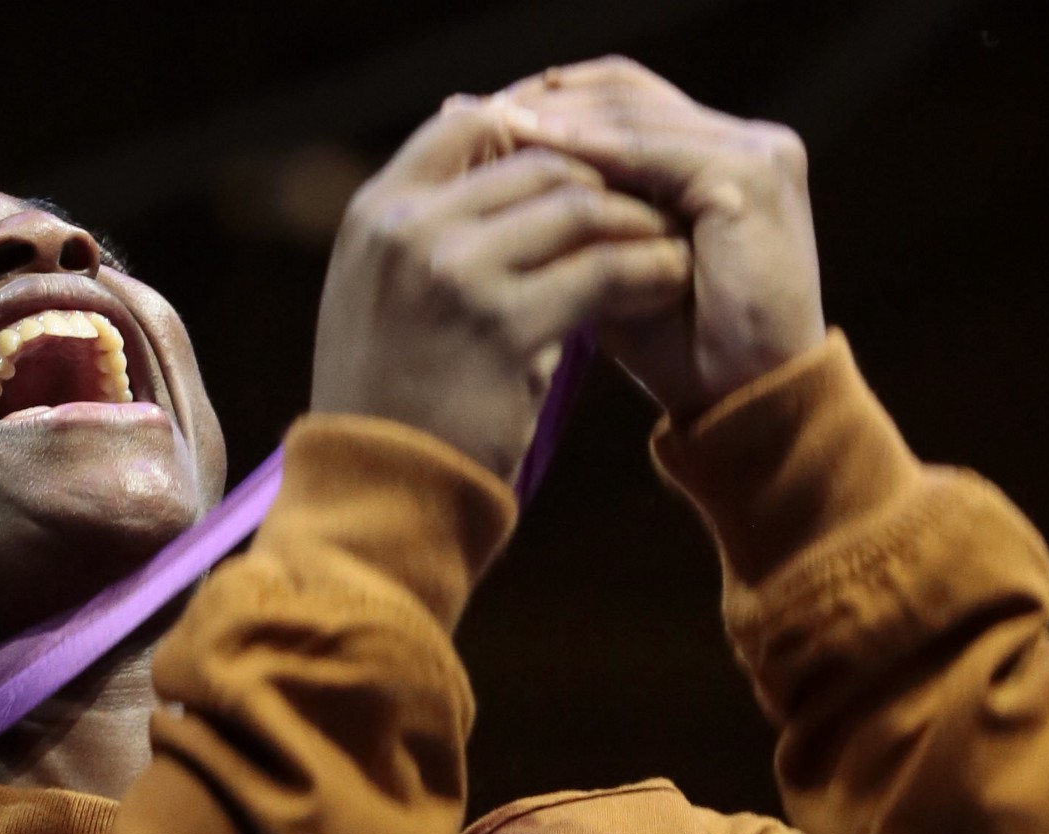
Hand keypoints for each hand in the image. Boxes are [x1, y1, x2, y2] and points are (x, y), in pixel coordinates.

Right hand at [311, 97, 691, 480]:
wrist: (381, 495)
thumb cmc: (392, 407)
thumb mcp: (382, 301)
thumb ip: (429, 238)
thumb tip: (520, 189)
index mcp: (375, 215)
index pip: (466, 123)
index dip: (535, 138)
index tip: (584, 174)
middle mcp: (407, 229)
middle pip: (536, 161)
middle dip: (604, 181)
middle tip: (653, 206)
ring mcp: (453, 273)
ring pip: (578, 207)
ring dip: (636, 222)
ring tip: (673, 245)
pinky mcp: (502, 326)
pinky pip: (602, 271)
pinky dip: (648, 270)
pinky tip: (670, 283)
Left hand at [499, 58, 824, 423]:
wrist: (748, 407)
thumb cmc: (683, 357)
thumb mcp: (616, 275)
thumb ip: (578, 224)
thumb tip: (491, 186)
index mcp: (724, 158)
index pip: (627, 101)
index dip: (554, 102)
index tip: (474, 116)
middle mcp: (748, 141)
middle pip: (628, 90)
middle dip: (547, 98)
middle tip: (470, 106)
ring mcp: (756, 153)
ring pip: (636, 110)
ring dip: (561, 115)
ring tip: (495, 120)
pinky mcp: (750, 177)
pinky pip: (653, 150)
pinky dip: (593, 146)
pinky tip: (537, 145)